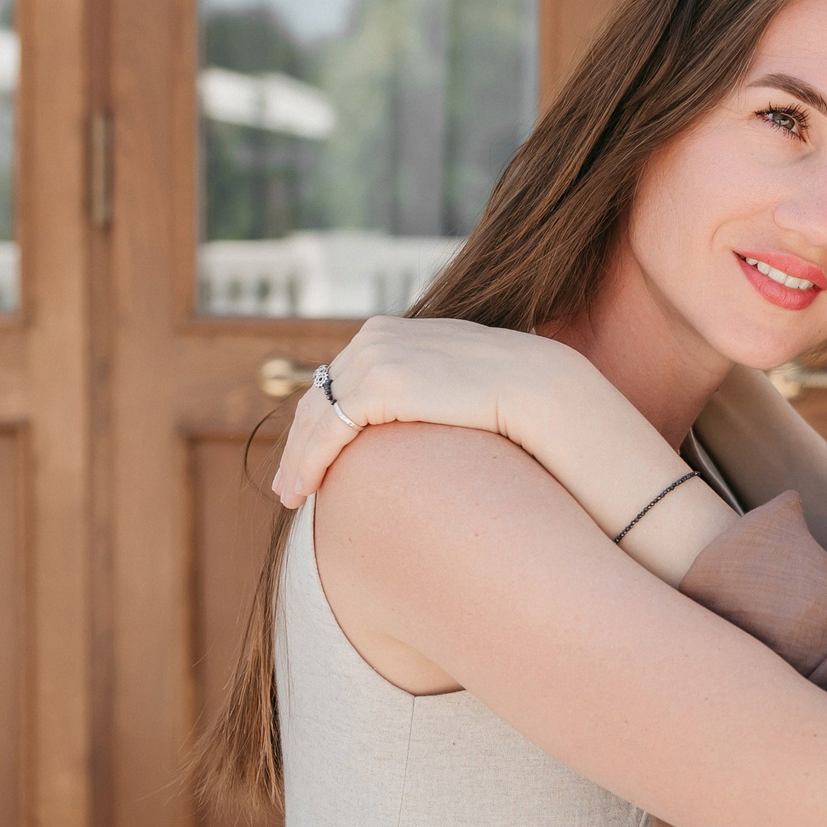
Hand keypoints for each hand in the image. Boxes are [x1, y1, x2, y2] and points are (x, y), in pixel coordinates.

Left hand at [271, 316, 586, 508]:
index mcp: (389, 330)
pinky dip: (310, 461)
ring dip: (298, 459)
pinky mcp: (380, 385)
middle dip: (299, 442)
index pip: (336, 379)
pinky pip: (330, 429)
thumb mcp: (450, 377)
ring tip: (292, 495)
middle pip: (318, 395)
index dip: (316, 421)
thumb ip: (421, 385)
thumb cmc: (507, 393)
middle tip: (288, 484)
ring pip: (316, 415)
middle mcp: (374, 336)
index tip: (308, 457)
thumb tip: (413, 415)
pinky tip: (306, 488)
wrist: (538, 387)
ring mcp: (375, 357)